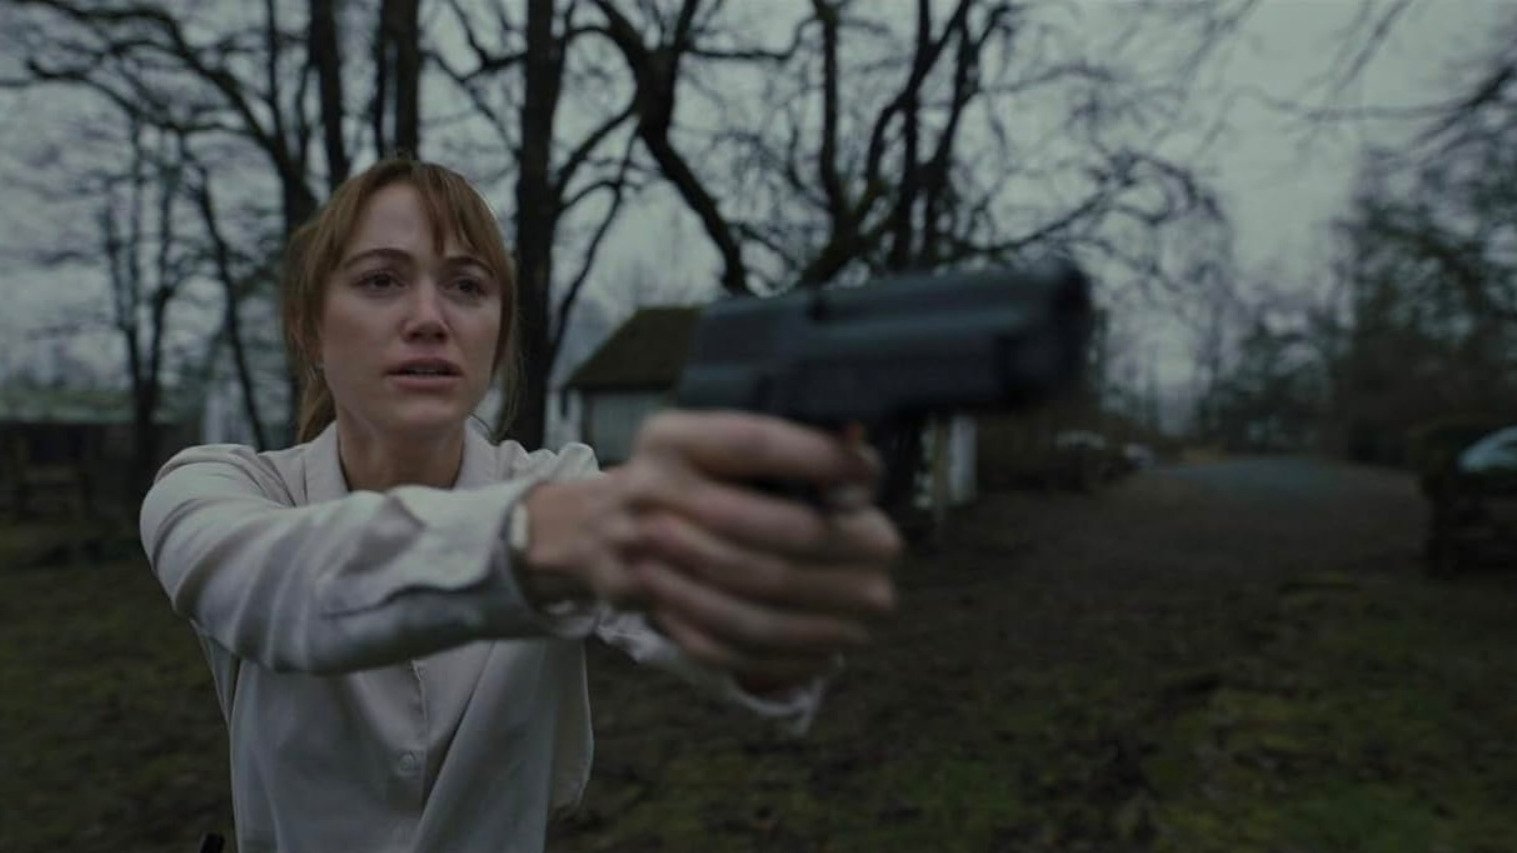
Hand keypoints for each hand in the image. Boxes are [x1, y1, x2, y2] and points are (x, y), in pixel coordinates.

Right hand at [518, 411, 901, 684]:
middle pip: (756, 530)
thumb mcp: (713, 444)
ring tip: (870, 607)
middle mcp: (651, 492)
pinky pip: (724, 644)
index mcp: (674, 440)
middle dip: (835, 547)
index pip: (752, 444)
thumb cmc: (682, 480)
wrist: (595, 527)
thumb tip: (860, 462)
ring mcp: (643, 556)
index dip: (816, 459)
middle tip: (886, 554)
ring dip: (820, 610)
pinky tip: (828, 649)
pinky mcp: (649, 610)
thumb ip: (780, 450)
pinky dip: (784, 653)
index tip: (866, 475)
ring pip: (745, 596)